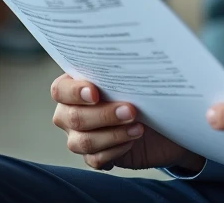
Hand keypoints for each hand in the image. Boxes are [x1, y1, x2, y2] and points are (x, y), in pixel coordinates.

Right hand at [50, 74, 201, 172]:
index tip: (95, 93)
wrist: (163, 120)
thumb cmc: (145, 92)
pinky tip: (132, 142)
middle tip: (131, 110)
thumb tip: (130, 63)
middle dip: (103, 115)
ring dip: (112, 135)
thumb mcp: (135, 80)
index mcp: (75, 88)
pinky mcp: (95, 156)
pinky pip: (94, 159)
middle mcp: (71, 113)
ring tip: (138, 128)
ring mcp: (80, 137)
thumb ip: (123, 74)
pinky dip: (115, 151)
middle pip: (72, 118)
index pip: (60, 90)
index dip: (74, 92)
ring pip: (82, 142)